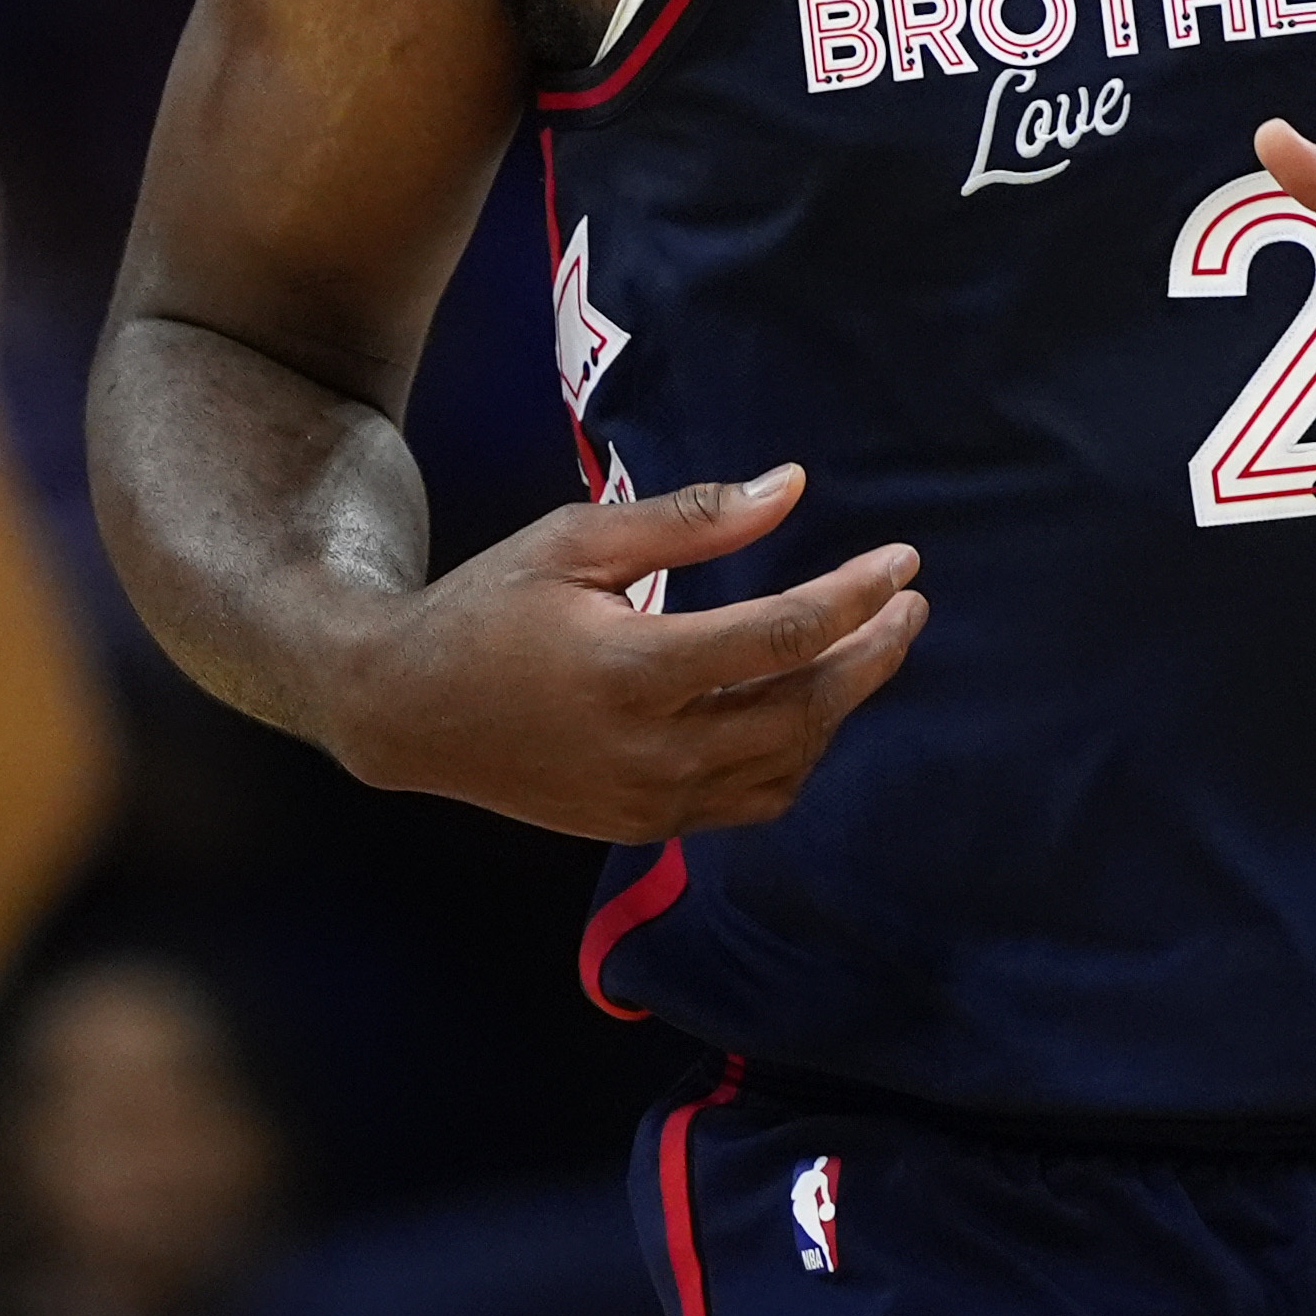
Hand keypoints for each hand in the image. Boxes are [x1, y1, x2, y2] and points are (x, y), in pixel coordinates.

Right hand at [323, 468, 924, 842]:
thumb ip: (689, 519)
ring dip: (842, 706)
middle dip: (873, 654)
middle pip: (805, 708)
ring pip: (788, 763)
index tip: (902, 560)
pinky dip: (796, 753)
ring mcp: (651, 802)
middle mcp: (652, 751)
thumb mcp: (575, 540)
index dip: (856, 596)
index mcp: (634, 672)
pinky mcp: (643, 828)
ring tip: (870, 647)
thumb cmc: (488, 607)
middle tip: (909, 604)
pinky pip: (751, 800)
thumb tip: (793, 488)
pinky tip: (807, 706)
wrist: (406, 710)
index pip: (782, 635)